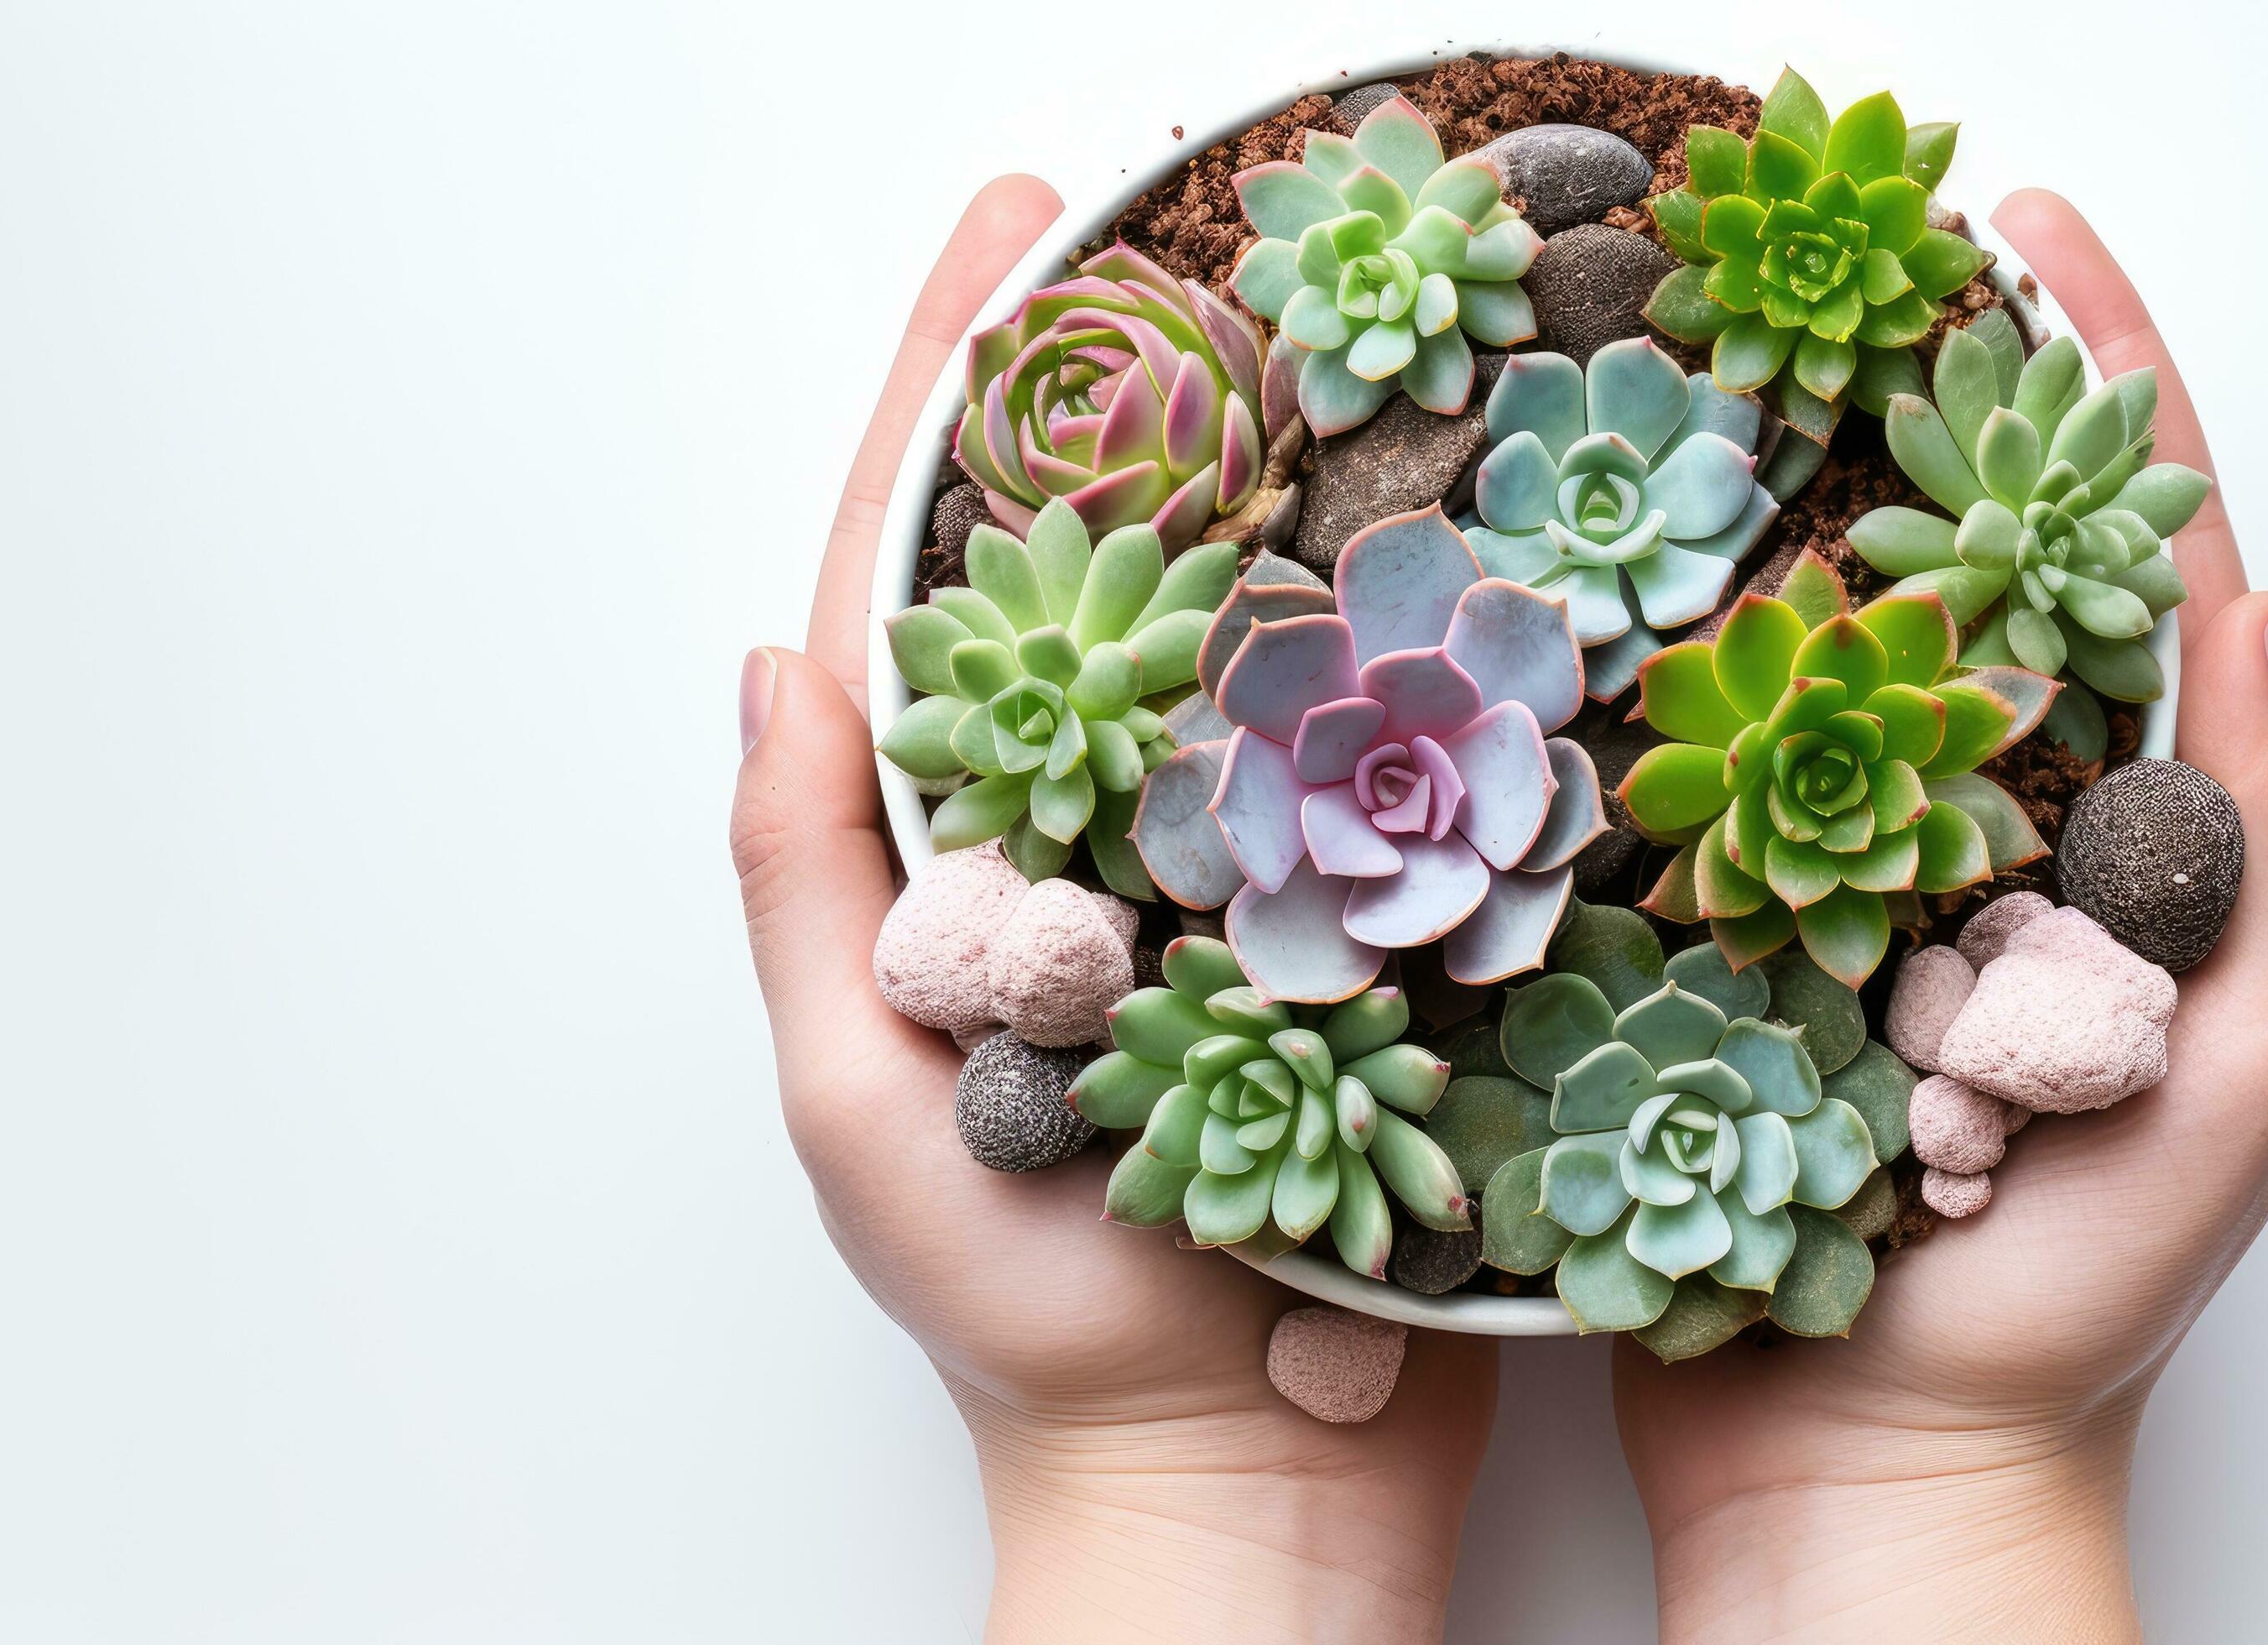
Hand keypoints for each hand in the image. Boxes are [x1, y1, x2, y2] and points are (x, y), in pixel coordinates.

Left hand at [728, 178, 1499, 1642]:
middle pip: (1132, 559)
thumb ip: (809, 895)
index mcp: (975, 847)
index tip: (1023, 223)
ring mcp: (1265, 871)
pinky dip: (1443, 628)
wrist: (1247, 1488)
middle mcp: (1121, 829)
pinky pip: (1415, 752)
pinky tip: (1497, 519)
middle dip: (1165, 375)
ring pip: (1287, 628)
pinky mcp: (1397, 931)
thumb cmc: (1039, 1327)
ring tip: (1366, 305)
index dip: (971, 388)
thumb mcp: (864, 1115)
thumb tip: (770, 658)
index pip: (948, 571)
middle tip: (1216, 205)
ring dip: (1318, 464)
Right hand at [1605, 189, 2267, 1642]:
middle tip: (1833, 261)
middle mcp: (1973, 831)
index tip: (2029, 239)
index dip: (2094, 389)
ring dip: (1758, 509)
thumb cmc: (2075, 1310)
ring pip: (1797, 652)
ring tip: (1700, 362)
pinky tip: (1587, 583)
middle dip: (1908, 402)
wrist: (1869, 1484)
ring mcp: (1829, 883)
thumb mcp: (2235, 1087)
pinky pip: (1673, 786)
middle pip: (1951, 570)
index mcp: (2117, 841)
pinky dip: (1640, 676)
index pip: (2127, 565)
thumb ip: (2263, 863)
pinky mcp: (1701, 949)